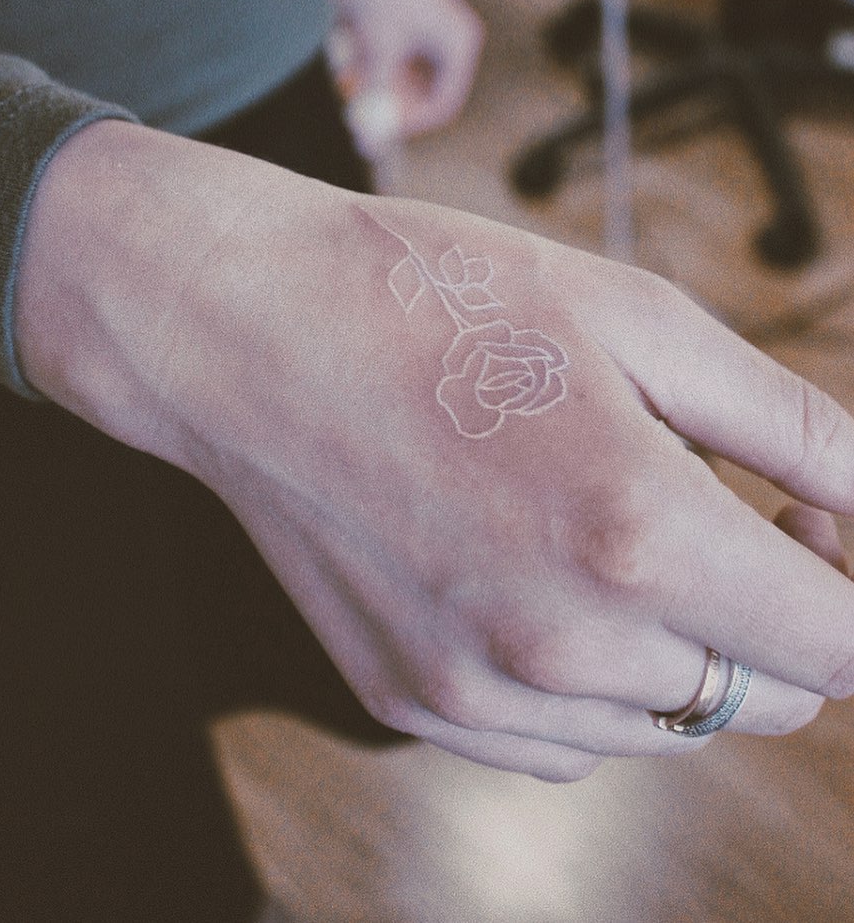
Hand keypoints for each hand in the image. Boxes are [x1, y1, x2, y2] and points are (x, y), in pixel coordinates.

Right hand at [16, 121, 853, 781]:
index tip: (817, 524)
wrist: (249, 332)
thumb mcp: (640, 320)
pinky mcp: (413, 703)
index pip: (837, 646)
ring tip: (599, 524)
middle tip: (710, 501)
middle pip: (762, 698)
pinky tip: (530, 575)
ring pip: (663, 725)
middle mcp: (559, 646)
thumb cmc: (432, 302)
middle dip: (772, 613)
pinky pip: (561, 741)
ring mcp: (476, 689)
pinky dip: (584, 679)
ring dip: (674, 645)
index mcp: (635, 535)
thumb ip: (795, 428)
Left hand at [298, 0, 482, 151]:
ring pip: (397, 78)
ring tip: (346, 60)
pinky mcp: (404, 21)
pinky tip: (347, 39)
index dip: (407, 126)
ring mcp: (427, 30)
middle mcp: (450, 40)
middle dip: (384, 102)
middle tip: (351, 108)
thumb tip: (371, 146)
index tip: (373, 131)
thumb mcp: (378, 49)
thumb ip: (377, 99)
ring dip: (370, 80)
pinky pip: (386, 57)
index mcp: (459, 46)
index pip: (443, 107)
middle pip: (420, 95)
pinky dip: (366, 59)